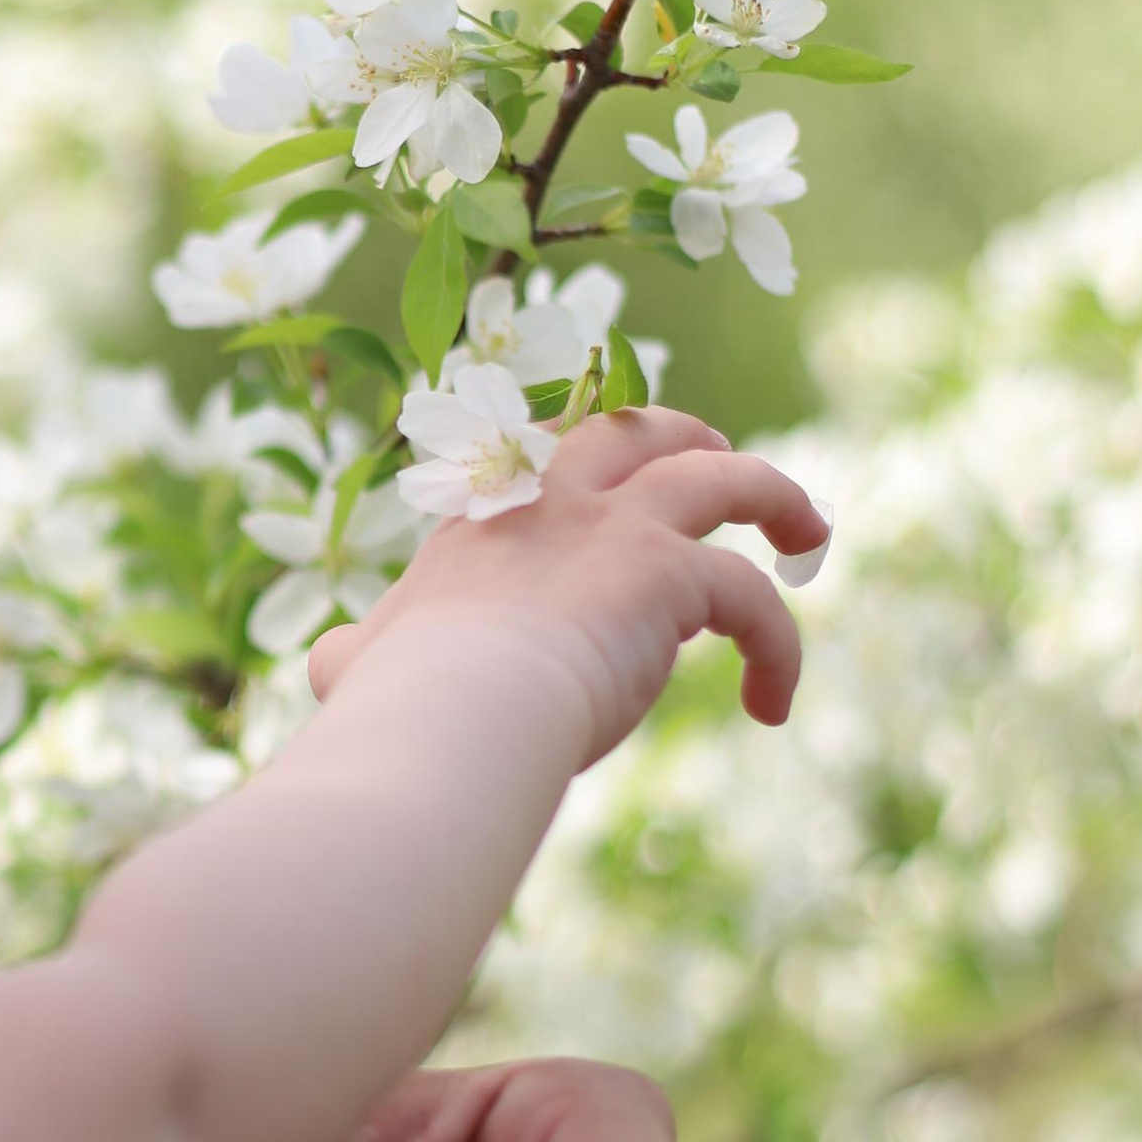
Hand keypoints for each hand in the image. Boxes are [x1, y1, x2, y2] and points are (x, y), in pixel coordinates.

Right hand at [312, 407, 828, 768]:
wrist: (448, 713)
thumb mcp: (357, 664)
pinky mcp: (668, 576)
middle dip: (690, 439)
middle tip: (726, 480)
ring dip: (777, 495)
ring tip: (808, 533)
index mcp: (484, 514)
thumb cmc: (398, 701)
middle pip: (640, 428)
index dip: (590, 460)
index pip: (548, 450)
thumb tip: (334, 663)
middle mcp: (552, 502)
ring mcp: (616, 529)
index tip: (614, 491)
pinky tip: (773, 702)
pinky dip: (780, 644)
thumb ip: (355, 653)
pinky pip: (754, 597)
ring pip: (727, 474)